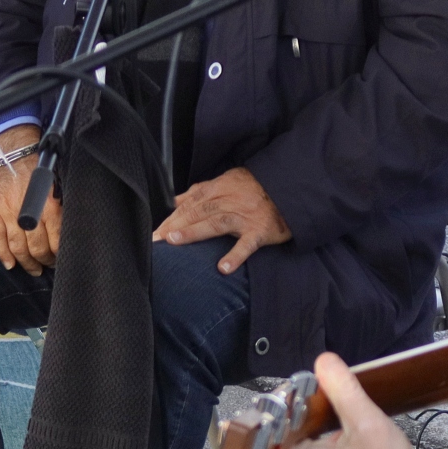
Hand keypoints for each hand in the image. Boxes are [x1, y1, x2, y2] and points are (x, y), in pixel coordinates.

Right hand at [0, 126, 59, 275]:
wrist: (13, 150)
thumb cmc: (37, 165)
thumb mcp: (57, 184)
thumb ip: (60, 207)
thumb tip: (67, 231)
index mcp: (48, 205)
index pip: (56, 240)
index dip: (59, 254)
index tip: (61, 259)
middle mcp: (28, 212)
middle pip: (37, 247)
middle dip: (45, 261)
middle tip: (48, 266)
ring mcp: (8, 213)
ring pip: (18, 247)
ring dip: (26, 262)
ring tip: (33, 269)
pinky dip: (2, 254)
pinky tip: (9, 264)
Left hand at [153, 166, 290, 274]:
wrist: (291, 190)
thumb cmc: (257, 187)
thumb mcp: (228, 180)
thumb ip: (202, 191)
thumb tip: (176, 200)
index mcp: (221, 187)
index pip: (191, 201)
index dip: (172, 215)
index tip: (156, 228)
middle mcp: (231, 200)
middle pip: (198, 211)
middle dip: (175, 224)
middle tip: (156, 238)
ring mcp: (246, 216)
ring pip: (216, 222)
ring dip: (195, 231)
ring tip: (175, 241)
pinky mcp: (260, 231)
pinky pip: (247, 244)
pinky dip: (235, 255)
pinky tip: (223, 268)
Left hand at [284, 353, 428, 448]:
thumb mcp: (366, 422)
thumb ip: (341, 387)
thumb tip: (324, 363)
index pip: (272, 419)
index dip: (288, 396)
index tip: (306, 385)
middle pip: (282, 425)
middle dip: (301, 405)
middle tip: (319, 393)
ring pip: (296, 434)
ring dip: (312, 417)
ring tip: (329, 407)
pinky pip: (308, 445)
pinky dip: (320, 430)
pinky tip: (337, 424)